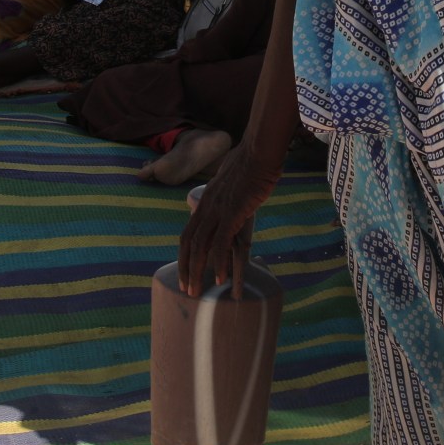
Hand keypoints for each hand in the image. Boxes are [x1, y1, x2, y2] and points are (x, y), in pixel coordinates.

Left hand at [177, 138, 280, 299]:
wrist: (259, 152)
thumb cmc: (250, 163)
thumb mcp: (229, 180)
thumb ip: (224, 192)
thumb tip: (226, 194)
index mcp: (205, 201)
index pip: (187, 234)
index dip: (184, 256)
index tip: (185, 274)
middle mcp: (207, 207)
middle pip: (189, 243)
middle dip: (186, 268)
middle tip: (187, 290)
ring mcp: (218, 210)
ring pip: (200, 246)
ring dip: (197, 271)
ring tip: (198, 291)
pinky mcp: (232, 212)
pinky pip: (220, 242)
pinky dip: (218, 262)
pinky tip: (221, 278)